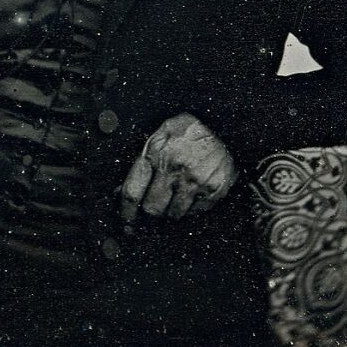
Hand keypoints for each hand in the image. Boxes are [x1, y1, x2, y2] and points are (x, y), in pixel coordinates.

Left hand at [120, 113, 236, 222]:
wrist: (227, 126)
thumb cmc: (189, 130)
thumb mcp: (160, 136)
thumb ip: (141, 162)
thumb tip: (119, 191)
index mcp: (157, 154)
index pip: (132, 192)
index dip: (126, 212)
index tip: (126, 221)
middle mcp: (175, 170)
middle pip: (152, 209)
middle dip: (150, 209)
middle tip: (153, 203)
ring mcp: (195, 182)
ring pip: (173, 215)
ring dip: (170, 209)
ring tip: (175, 194)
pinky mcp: (213, 191)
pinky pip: (194, 213)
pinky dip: (190, 207)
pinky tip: (192, 191)